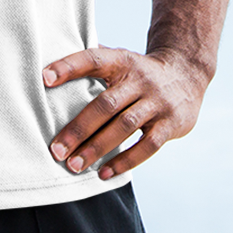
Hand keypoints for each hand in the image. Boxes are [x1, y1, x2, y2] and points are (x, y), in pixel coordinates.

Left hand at [43, 46, 209, 179]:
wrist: (187, 74)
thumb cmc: (140, 72)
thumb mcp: (121, 58)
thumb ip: (93, 61)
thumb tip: (50, 66)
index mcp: (122, 61)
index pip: (94, 59)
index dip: (69, 66)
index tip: (45, 78)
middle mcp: (140, 80)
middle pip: (106, 104)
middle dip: (79, 129)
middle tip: (56, 151)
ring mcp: (157, 102)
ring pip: (124, 126)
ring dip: (97, 148)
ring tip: (74, 166)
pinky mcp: (171, 124)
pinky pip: (147, 146)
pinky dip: (125, 161)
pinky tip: (104, 173)